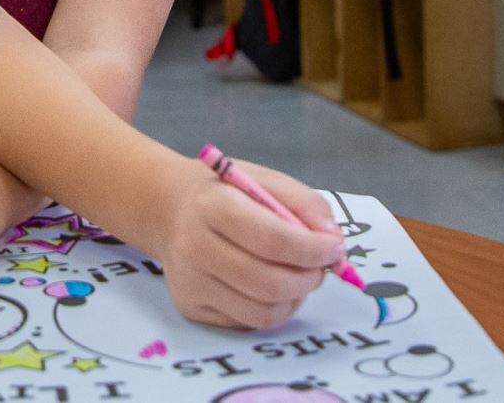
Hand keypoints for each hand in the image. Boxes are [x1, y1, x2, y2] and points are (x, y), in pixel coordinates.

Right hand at [155, 157, 342, 329]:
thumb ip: (305, 204)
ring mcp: (190, 282)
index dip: (312, 249)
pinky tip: (270, 287)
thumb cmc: (224, 192)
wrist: (169, 209)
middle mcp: (195, 246)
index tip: (335, 247)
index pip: (272, 240)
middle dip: (309, 278)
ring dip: (295, 298)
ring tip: (297, 276)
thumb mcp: (265, 180)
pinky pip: (248, 322)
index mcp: (213, 205)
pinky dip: (272, 309)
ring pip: (263, 312)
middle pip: (269, 283)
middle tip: (319, 267)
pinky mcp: (191, 307)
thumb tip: (333, 241)